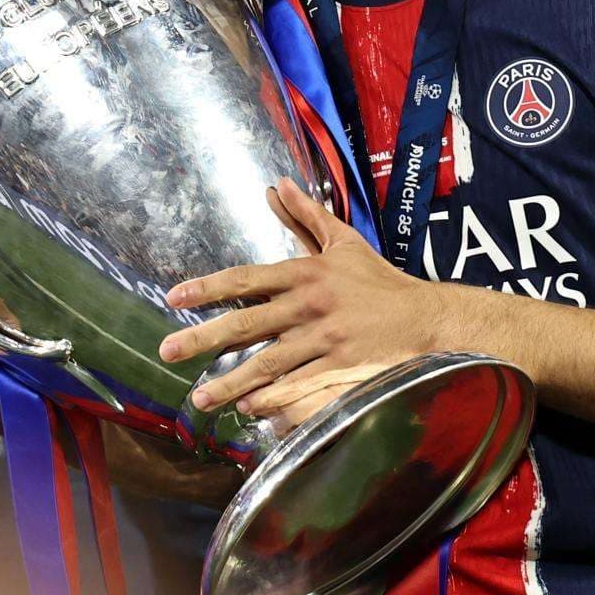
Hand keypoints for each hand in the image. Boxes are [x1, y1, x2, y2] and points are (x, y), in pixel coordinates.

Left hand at [159, 177, 437, 423]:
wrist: (426, 317)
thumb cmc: (380, 280)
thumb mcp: (344, 242)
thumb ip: (307, 215)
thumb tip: (278, 185)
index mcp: (306, 273)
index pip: (247, 279)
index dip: (208, 288)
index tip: (175, 298)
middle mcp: (309, 306)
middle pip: (247, 325)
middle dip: (203, 339)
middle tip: (168, 351)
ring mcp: (324, 340)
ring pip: (268, 363)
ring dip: (230, 382)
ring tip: (200, 397)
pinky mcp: (340, 369)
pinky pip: (299, 385)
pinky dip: (273, 398)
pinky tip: (248, 409)